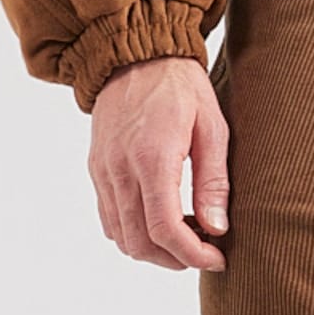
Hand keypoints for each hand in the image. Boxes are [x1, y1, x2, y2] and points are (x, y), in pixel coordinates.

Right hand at [87, 56, 228, 270]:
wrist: (135, 55)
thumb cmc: (180, 87)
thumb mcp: (212, 127)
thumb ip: (213, 181)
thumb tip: (217, 229)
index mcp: (151, 158)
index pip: (164, 229)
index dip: (193, 254)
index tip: (217, 257)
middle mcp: (119, 170)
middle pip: (139, 242)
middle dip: (175, 259)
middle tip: (206, 251)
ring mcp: (102, 172)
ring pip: (121, 237)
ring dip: (154, 250)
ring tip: (187, 235)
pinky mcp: (96, 170)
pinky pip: (110, 219)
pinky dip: (135, 232)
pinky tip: (162, 219)